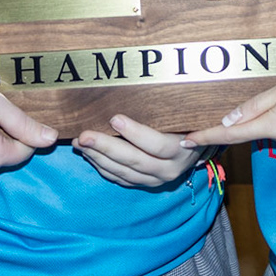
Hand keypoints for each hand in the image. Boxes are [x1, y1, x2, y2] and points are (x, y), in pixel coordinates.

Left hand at [75, 114, 203, 187]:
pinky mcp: (143, 184)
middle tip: (84, 135)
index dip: (135, 133)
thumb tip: (135, 90)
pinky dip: (101, 166)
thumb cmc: (186, 124)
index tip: (114, 118)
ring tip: (80, 142)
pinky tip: (88, 154)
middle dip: (106, 147)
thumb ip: (164, 111)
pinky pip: (119, 178)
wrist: (195, 148)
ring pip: (122, 172)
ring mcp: (155, 180)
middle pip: (134, 160)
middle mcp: (168, 170)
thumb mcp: (182, 116)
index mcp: (181, 151)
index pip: (157, 144)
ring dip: (98, 157)